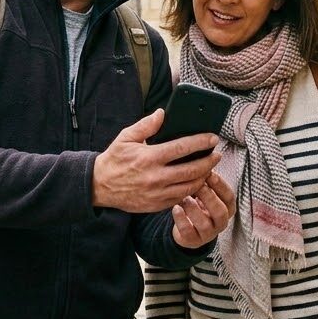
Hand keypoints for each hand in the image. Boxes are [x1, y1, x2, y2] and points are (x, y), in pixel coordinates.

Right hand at [92, 108, 221, 211]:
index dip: (200, 142)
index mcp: (149, 158)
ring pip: (189, 187)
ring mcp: (157, 194)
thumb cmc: (114, 159)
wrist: (100, 186)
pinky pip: (180, 198)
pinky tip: (197, 181)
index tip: (213, 138)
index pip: (181, 148)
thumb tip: (162, 113)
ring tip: (211, 167)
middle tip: (218, 154)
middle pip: (191, 170)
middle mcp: (155, 177)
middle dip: (208, 161)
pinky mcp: (156, 205)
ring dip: (204, 177)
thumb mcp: (126, 137)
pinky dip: (192, 190)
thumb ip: (146, 125)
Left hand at [171, 171, 236, 248]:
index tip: (210, 173)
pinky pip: (188, 233)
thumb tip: (204, 158)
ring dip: (194, 209)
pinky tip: (176, 209)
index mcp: (227, 208)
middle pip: (220, 212)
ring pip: (205, 224)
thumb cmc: (198, 203)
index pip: (229, 197)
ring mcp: (208, 234)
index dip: (221, 185)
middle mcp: (221, 222)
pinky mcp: (193, 241)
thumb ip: (207, 180)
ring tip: (184, 198)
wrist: (187, 228)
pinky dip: (181, 220)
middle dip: (209, 197)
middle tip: (198, 185)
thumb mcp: (206, 192)